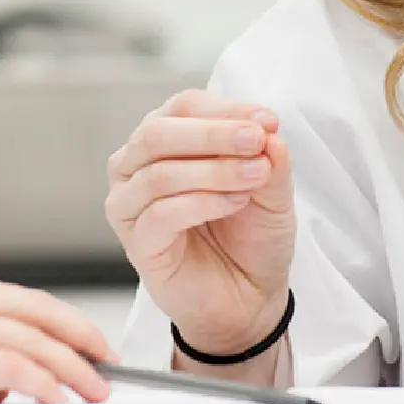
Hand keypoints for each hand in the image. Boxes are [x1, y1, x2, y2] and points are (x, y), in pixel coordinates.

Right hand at [0, 274, 115, 403]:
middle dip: (82, 337)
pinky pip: (12, 366)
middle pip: (39, 312)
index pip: (23, 299)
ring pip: (33, 339)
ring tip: (95, 390)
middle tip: (108, 361)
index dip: (63, 320)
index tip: (87, 340)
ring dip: (72, 367)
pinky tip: (59, 400)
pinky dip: (42, 382)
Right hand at [106, 89, 295, 355]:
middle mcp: (138, 166)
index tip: (267, 120)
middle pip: (158, 132)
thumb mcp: (273, 187)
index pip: (185, 106)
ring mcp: (131, 205)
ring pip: (158, 171)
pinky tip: (235, 202)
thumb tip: (266, 128)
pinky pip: (160, 213)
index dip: (226, 108)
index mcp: (167, 139)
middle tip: (255, 139)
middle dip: (213, 133)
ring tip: (255, 175)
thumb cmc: (251, 235)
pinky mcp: (137, 243)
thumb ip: (269, 156)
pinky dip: (202, 202)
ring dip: (213, 169)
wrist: (249, 297)